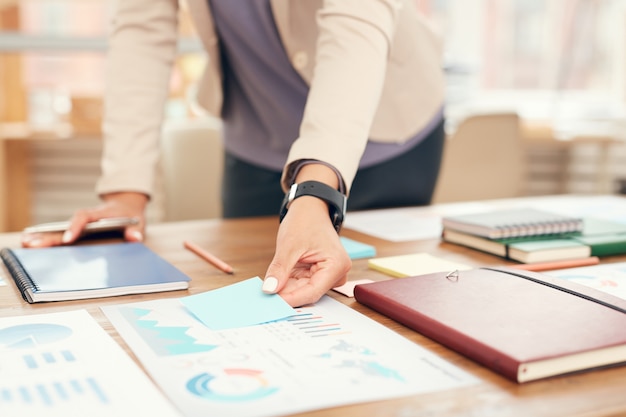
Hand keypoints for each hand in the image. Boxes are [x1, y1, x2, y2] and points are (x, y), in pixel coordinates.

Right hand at [21, 192, 147, 247]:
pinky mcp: (78, 232)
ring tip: (26, 244)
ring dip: (44, 238)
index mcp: (100, 215)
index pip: (85, 217)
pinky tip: (34, 247)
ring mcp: (80, 225)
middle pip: (65, 226)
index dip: (75, 227)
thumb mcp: (137, 222)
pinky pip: (62, 236)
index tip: (68, 239)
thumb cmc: (130, 216)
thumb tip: (135, 237)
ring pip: (59, 231)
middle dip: (49, 234)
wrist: (126, 206)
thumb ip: (136, 230)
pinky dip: (49, 241)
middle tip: (31, 242)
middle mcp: (86, 219)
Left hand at [263, 196, 350, 306]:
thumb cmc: (305, 221)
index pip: (312, 291)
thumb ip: (279, 269)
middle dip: (287, 294)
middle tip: (265, 299)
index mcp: (336, 265)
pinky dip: (289, 283)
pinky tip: (276, 283)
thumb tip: (270, 289)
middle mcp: (337, 272)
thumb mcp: (289, 245)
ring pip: (304, 289)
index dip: (292, 299)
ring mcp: (329, 273)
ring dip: (287, 289)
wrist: (310, 208)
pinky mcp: (320, 273)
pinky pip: (303, 284)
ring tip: (268, 289)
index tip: (273, 304)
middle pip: (309, 292)